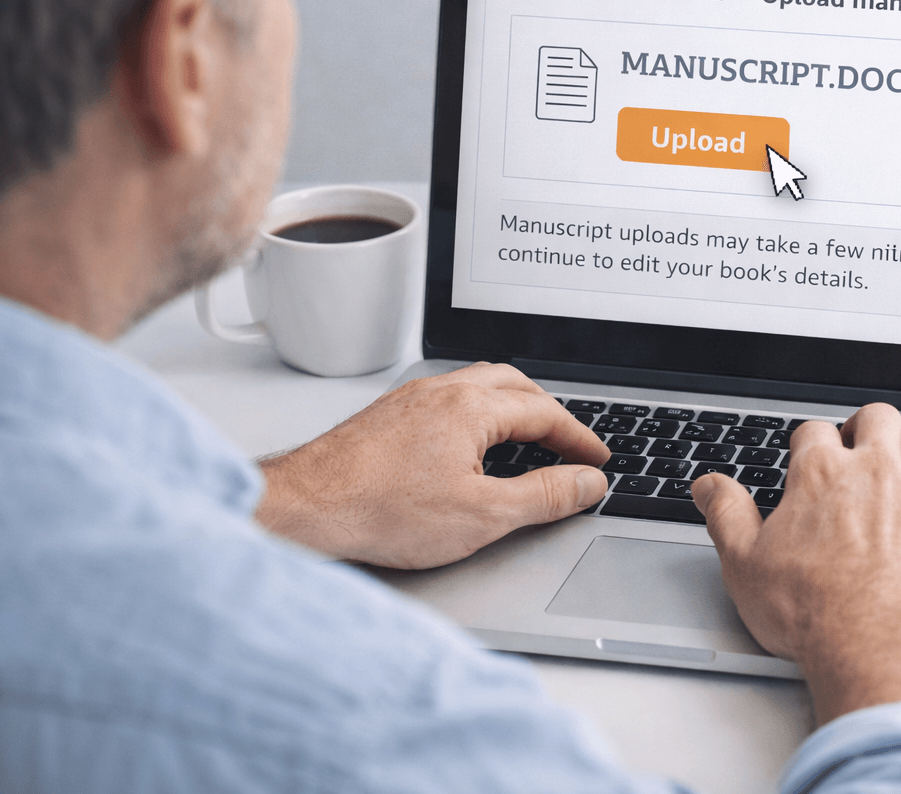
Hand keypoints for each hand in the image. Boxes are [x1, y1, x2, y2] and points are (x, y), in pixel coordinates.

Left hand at [254, 363, 608, 568]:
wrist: (302, 508)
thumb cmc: (378, 509)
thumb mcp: (481, 515)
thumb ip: (543, 496)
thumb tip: (586, 483)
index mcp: (472, 407)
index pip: (545, 412)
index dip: (579, 438)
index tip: (597, 459)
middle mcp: (441, 391)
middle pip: (514, 385)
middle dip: (549, 413)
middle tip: (569, 443)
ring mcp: (411, 400)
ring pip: (478, 387)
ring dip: (512, 408)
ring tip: (527, 439)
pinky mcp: (388, 417)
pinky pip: (448, 400)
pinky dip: (477, 414)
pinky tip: (469, 445)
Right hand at [691, 404, 900, 724]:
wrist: (877, 648)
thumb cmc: (811, 613)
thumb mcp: (745, 564)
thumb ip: (727, 515)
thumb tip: (708, 485)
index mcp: (821, 474)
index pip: (815, 432)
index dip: (811, 445)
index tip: (811, 461)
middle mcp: (875, 470)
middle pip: (877, 417)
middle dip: (868, 428)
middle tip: (862, 448)